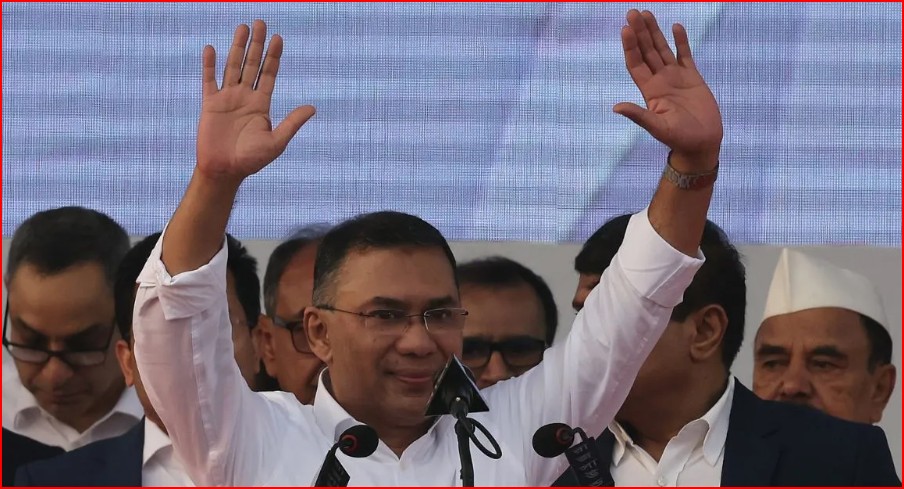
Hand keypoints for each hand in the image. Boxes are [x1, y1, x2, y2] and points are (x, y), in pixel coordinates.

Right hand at [196, 20, 315, 182]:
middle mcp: (245, 97)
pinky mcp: (210, 104)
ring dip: (238, 47)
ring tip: (243, 28)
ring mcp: (227, 98)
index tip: (278, 38)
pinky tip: (211, 49)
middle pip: (252, 64)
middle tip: (261, 23)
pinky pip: (209, 80)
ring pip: (233, 66)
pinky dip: (209, 65)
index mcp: (261, 104)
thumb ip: (292, 123)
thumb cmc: (252, 160)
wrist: (225, 170)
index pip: (269, 74)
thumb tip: (312, 108)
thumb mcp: (276, 141)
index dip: (273, 56)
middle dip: (257, 44)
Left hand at [615, 10, 722, 170]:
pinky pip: (684, 55)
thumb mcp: (657, 127)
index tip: (625, 29)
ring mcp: (676, 77)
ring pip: (662, 49)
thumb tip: (616, 107)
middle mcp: (660, 81)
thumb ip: (638, 115)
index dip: (630, 46)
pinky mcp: (693, 77)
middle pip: (646, 51)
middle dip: (639, 32)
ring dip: (654, 32)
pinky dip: (681, 41)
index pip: (635, 63)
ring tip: (646, 13)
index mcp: (650, 91)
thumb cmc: (679, 139)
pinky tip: (675, 26)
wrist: (702, 143)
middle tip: (632, 12)